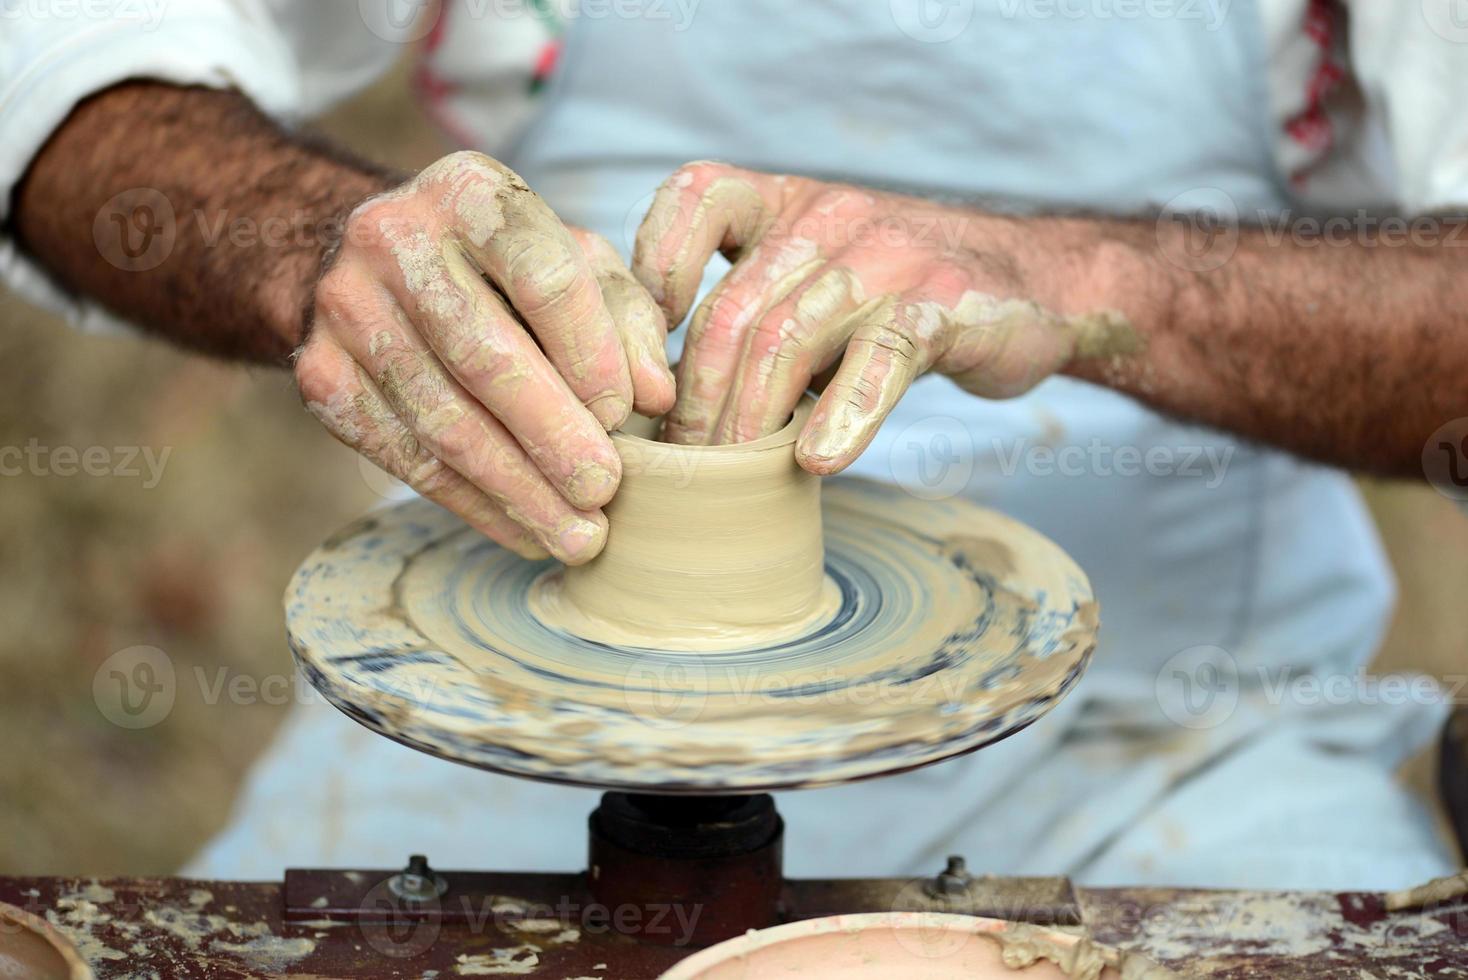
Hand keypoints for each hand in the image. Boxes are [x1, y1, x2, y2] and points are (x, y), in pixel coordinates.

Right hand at [295, 152, 674, 562]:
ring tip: (576, 535)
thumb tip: (654, 395)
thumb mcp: (575, 261)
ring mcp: (346, 307)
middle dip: (552, 435)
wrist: (373, 262)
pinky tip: (522, 530)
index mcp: (471, 193)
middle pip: (484, 355)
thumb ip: (627, 317)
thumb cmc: (504, 267)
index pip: (543, 277)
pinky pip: (403, 455)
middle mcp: (393, 238)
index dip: (592, 354)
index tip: (626, 416)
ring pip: (441, 418)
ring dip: (516, 489)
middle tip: (604, 492)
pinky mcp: (319, 374)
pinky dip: (470, 503)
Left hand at [633, 162, 1129, 472]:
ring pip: (789, 338)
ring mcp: (885, 258)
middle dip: (696, 399)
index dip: (654, 268)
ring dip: (748, 420)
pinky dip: (842, 415)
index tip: (645, 351)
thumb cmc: (897, 298)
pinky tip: (817, 462)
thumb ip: (749, 315)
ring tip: (727, 475)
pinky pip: (878, 362)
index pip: (696, 198)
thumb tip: (666, 406)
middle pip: (733, 308)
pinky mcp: (939, 305)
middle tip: (679, 465)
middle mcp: (827, 218)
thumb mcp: (814, 282)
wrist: (1029, 283)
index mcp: (785, 204)